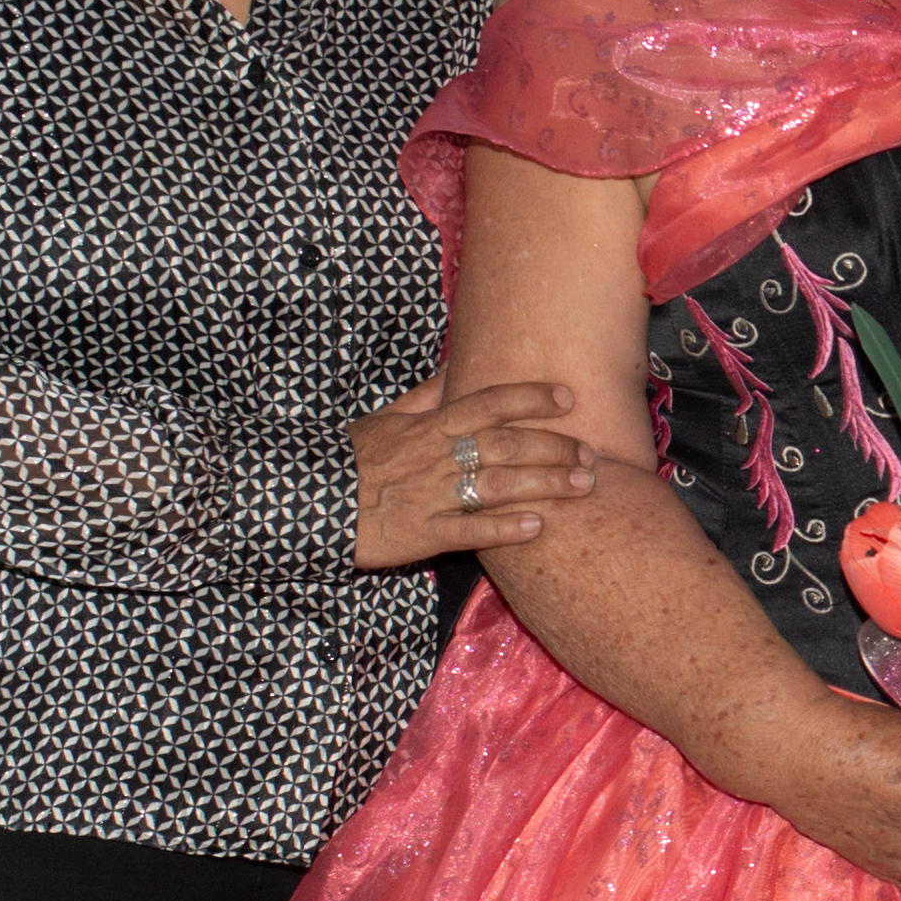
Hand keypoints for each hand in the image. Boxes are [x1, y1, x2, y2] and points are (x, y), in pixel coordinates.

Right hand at [351, 380, 594, 568]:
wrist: (307, 500)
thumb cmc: (348, 459)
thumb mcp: (383, 419)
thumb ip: (424, 396)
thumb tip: (455, 367)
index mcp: (429, 426)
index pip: (489, 402)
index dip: (531, 397)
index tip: (569, 397)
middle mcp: (436, 456)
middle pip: (506, 444)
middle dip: (554, 446)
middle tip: (592, 453)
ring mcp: (431, 495)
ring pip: (498, 484)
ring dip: (545, 483)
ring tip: (584, 485)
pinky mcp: (422, 534)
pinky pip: (470, 530)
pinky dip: (505, 528)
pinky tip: (538, 527)